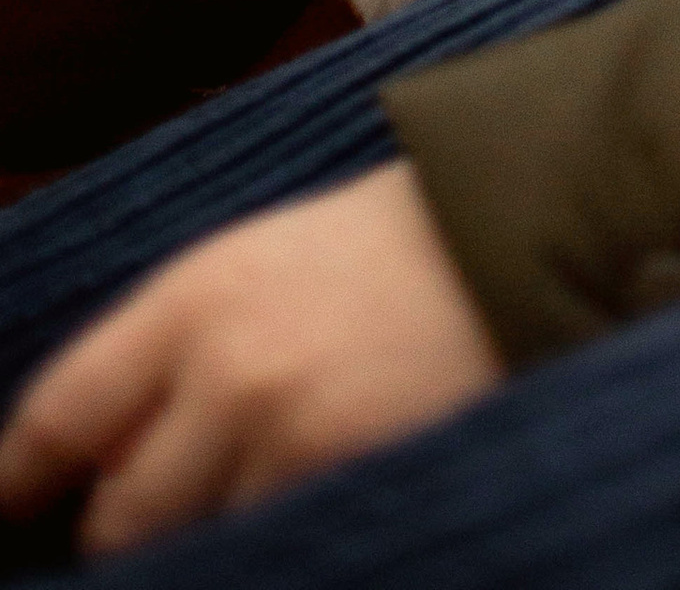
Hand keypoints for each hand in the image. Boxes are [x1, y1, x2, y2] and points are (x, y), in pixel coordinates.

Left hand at [0, 163, 499, 555]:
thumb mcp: (266, 260)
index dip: (18, 476)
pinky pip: (280, 552)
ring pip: (198, 547)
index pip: (59, 413)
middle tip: (167, 513)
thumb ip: (183, 346)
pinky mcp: (349, 481)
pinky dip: (285, 546)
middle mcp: (222, 370)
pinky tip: (315, 502)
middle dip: (131, 527)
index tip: (10, 504)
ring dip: (216, 538)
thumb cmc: (397, 238)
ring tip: (266, 488)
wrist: (530, 223)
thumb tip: (110, 448)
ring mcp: (287, 435)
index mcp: (193, 296)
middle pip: (118, 514)